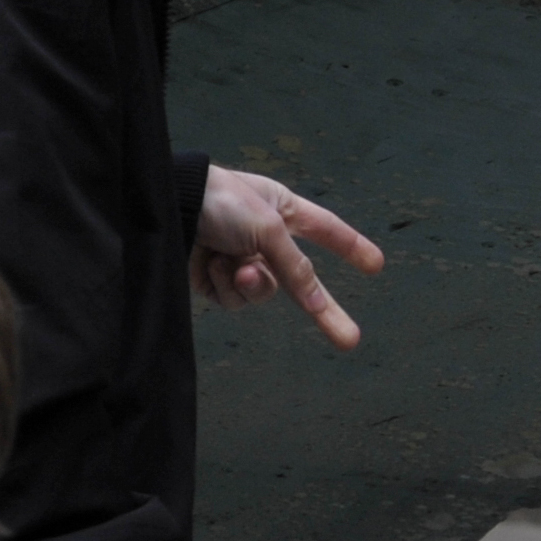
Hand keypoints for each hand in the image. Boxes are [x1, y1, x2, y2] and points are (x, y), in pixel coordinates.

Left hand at [195, 167, 382, 347]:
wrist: (165, 203)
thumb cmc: (219, 200)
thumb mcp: (268, 228)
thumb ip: (296, 268)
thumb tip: (317, 305)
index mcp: (280, 209)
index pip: (324, 230)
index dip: (349, 246)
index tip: (376, 264)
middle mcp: (261, 236)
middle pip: (300, 280)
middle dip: (323, 310)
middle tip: (350, 340)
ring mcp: (236, 258)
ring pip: (262, 292)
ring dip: (253, 283)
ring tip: (235, 263)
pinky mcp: (211, 278)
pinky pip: (234, 297)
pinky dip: (226, 284)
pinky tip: (212, 263)